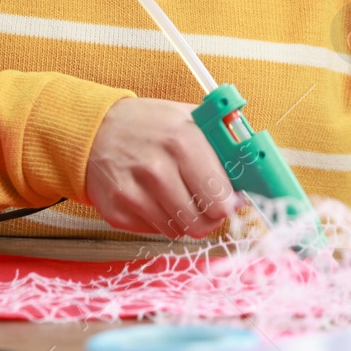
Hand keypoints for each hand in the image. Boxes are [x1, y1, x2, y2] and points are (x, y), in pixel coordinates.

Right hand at [84, 97, 237, 239]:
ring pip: (180, 231)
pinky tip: (155, 198)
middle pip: (202, 222)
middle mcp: (157, 169)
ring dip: (187, 218)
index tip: (231, 200)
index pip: (221, 199)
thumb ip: (222, 144)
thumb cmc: (149, 125)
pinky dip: (162, 220)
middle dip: (211, 216)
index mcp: (182, 141)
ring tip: (180, 196)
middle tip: (210, 205)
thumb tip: (256, 171)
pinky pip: (156, 232)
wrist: (94, 130)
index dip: (231, 203)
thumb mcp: (188, 118)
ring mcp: (134, 194)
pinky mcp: (117, 212)